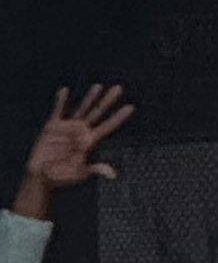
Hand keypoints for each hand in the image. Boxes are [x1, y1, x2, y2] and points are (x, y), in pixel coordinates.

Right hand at [14, 85, 135, 219]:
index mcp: (90, 140)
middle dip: (108, 100)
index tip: (131, 107)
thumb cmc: (62, 176)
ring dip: (90, 97)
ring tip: (98, 86)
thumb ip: (96, 168)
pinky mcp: (52, 126)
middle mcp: (81, 131)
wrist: (41, 176)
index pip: (108, 126)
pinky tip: (64, 90)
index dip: (119, 117)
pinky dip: (61, 101)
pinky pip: (58, 111)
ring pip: (82, 108)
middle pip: (98, 112)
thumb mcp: (80, 172)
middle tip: (119, 88)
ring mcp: (68, 127)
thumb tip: (113, 174)